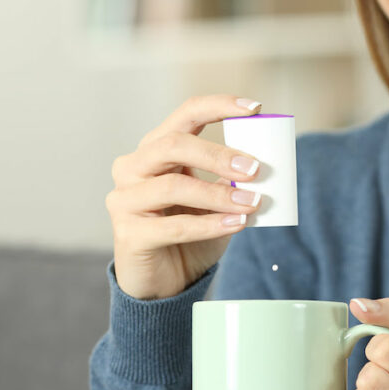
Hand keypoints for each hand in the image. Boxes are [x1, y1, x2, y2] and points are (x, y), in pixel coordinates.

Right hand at [105, 94, 265, 299]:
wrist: (165, 283)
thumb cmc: (189, 235)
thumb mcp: (215, 201)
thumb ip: (231, 181)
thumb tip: (264, 165)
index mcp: (155, 149)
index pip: (185, 114)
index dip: (219, 105)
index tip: (255, 108)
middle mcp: (132, 167)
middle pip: (174, 144)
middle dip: (218, 154)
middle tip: (255, 169)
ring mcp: (124, 199)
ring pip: (174, 186)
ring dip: (219, 195)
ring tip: (252, 203)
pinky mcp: (128, 234)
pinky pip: (175, 226)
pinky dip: (210, 225)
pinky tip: (237, 224)